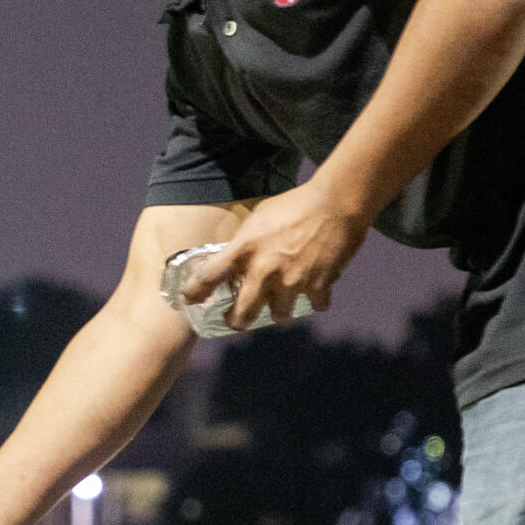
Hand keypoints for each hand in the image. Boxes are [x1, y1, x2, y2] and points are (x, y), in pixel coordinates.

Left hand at [178, 180, 369, 330]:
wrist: (335, 202)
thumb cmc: (295, 204)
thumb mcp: (259, 218)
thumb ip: (245, 242)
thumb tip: (236, 258)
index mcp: (245, 249)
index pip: (209, 276)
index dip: (194, 292)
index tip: (189, 300)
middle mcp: (264, 269)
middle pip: (243, 313)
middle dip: (238, 322)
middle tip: (237, 322)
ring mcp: (292, 281)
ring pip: (280, 316)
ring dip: (280, 313)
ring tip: (281, 307)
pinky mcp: (319, 285)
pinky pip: (315, 306)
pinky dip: (316, 301)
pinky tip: (316, 291)